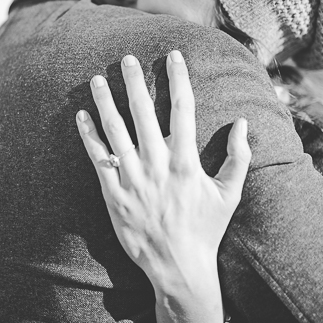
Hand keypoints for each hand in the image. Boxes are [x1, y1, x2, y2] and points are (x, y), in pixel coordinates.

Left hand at [75, 50, 250, 322]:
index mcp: (187, 162)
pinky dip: (88, 136)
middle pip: (144, 114)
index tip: (173, 57)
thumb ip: (238, 158)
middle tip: (128, 58)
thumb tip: (241, 124)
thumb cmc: (204, 229)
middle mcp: (158, 166)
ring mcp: (133, 179)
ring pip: (116, 132)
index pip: (183, 110)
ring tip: (97, 79)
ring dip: (105, 103)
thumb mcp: (228, 194)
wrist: (177, 265)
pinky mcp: (113, 194)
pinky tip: (81, 116)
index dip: (178, 80)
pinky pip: (98, 159)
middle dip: (136, 83)